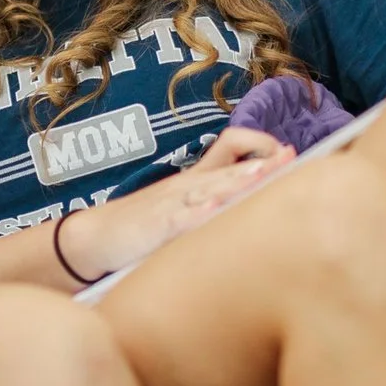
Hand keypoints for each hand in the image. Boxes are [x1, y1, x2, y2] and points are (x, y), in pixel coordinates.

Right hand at [67, 128, 293, 276]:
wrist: (95, 237)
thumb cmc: (142, 228)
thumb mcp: (181, 212)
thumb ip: (212, 209)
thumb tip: (250, 212)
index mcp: (196, 181)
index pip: (231, 149)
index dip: (259, 147)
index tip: (286, 154)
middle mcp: (187, 186)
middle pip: (230, 168)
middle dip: (263, 164)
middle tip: (291, 157)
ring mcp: (172, 204)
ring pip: (210, 187)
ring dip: (238, 180)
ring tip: (264, 172)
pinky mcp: (157, 225)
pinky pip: (181, 217)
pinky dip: (199, 212)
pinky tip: (216, 209)